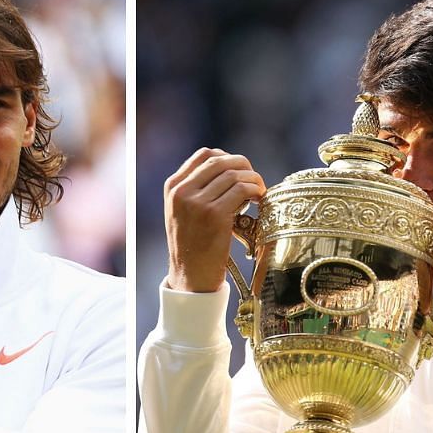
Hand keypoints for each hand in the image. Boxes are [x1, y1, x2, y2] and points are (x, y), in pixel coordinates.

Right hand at [164, 148, 265, 292]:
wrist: (190, 277)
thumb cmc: (193, 246)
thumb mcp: (184, 212)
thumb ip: (197, 190)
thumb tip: (230, 169)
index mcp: (173, 187)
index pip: (204, 155)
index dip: (228, 158)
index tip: (240, 170)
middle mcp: (182, 191)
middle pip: (221, 161)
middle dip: (244, 166)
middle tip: (255, 181)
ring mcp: (197, 202)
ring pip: (234, 174)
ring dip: (253, 180)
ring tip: (259, 193)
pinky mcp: (214, 215)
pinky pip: (242, 190)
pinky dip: (255, 191)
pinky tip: (259, 200)